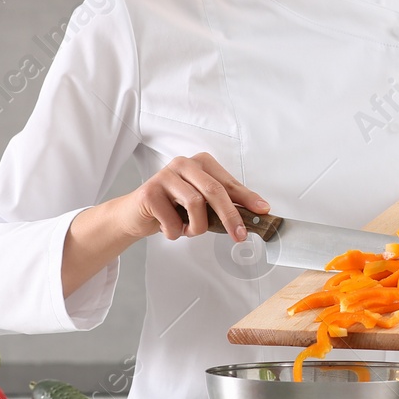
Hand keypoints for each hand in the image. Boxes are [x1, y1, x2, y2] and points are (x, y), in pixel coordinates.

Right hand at [112, 152, 269, 241]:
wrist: (136, 214)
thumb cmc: (173, 208)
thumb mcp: (202, 204)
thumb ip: (225, 204)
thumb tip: (255, 213)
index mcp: (201, 162)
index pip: (229, 183)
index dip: (247, 199)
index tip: (262, 212)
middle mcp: (184, 163)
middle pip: (215, 190)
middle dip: (230, 216)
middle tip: (238, 236)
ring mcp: (165, 175)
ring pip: (195, 204)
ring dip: (195, 227)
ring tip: (187, 231)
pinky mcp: (149, 191)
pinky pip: (172, 220)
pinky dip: (174, 232)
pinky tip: (168, 228)